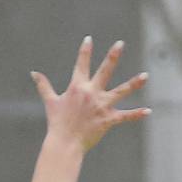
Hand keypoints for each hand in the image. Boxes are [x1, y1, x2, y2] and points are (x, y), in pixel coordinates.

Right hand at [32, 37, 148, 151]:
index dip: (85, 51)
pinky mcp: (108, 119)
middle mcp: (91, 93)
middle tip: (120, 43)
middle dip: (112, 56)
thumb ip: (44, 86)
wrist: (64, 143)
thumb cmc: (57, 122)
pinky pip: (126, 116)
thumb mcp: (50, 101)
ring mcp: (101, 105)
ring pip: (121, 91)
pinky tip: (149, 110)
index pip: (81, 64)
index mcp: (77, 87)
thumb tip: (33, 73)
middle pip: (104, 70)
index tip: (89, 39)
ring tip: (146, 75)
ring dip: (134, 83)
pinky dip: (137, 114)